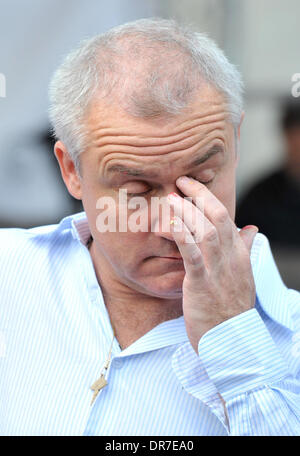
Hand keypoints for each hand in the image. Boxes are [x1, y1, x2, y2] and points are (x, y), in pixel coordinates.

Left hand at [166, 175, 257, 353]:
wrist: (231, 341)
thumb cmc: (232, 308)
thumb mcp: (243, 274)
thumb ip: (245, 248)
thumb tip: (250, 228)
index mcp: (238, 254)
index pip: (226, 218)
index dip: (208, 198)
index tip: (192, 186)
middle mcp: (230, 257)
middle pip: (218, 217)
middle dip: (199, 196)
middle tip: (180, 181)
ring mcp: (217, 270)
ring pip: (205, 231)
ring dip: (187, 212)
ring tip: (171, 197)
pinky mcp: (201, 283)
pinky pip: (193, 255)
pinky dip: (182, 237)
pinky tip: (171, 224)